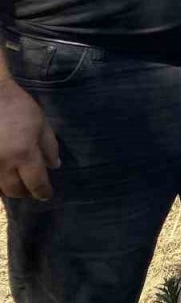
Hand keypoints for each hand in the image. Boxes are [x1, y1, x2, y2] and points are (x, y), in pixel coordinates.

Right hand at [0, 78, 59, 199]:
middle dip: (27, 192)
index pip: (36, 183)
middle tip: (33, 189)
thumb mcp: (42, 124)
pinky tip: (4, 178)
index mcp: (24, 154)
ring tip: (19, 184)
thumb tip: (54, 166)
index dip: (43, 192)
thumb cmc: (19, 107)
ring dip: (10, 190)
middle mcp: (3, 164)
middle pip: (15, 190)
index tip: (47, 194)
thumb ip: (50, 147)